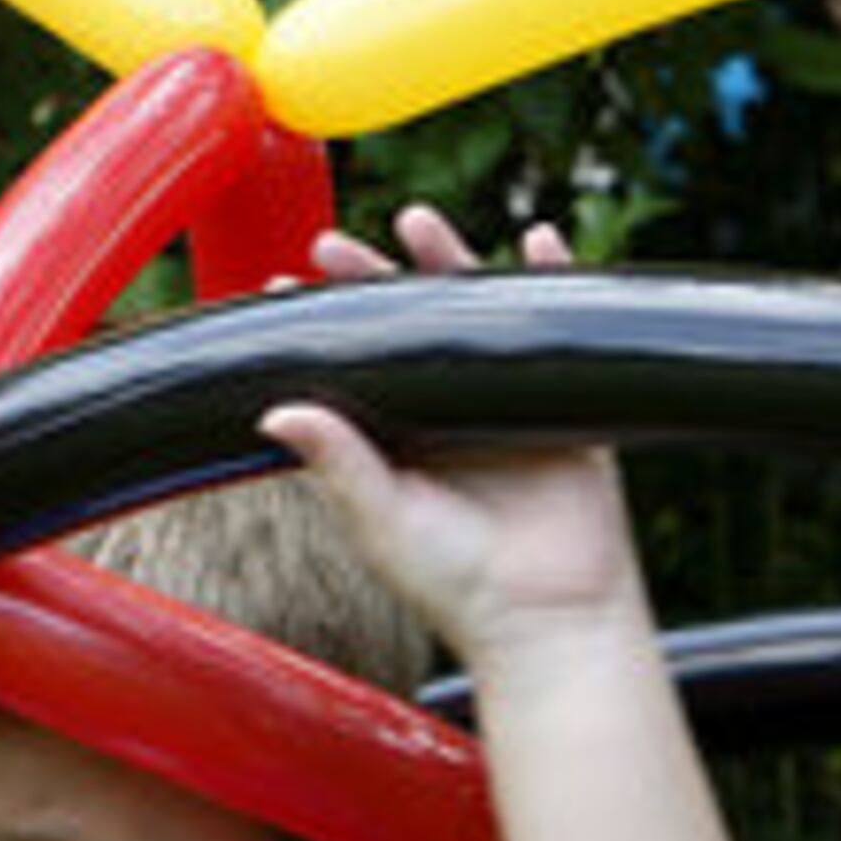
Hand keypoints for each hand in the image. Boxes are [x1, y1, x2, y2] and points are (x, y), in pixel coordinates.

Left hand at [260, 204, 650, 670]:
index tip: (284, 286)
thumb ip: (338, 465)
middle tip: (332, 244)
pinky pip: (558, 331)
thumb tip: (275, 410)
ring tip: (418, 223)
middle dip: (372, 279)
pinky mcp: (564, 404)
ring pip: (474, 315)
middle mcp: (447, 413)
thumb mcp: (384, 521)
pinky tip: (541, 243)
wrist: (552, 618)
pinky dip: (554, 282)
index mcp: (396, 439)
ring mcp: (507, 403)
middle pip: (406, 325)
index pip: (350, 365)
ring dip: (450, 263)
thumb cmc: (458, 585)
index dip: (320, 324)